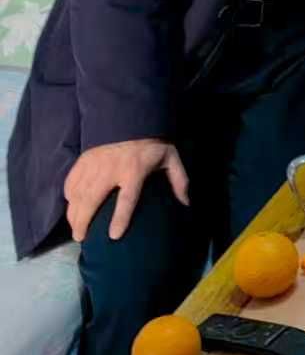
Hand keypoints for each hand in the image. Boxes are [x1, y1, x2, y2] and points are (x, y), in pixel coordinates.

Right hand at [64, 139, 189, 241]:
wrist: (131, 116)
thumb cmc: (152, 142)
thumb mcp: (170, 158)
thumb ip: (179, 180)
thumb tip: (186, 203)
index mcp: (134, 171)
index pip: (127, 199)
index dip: (120, 219)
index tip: (113, 236)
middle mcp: (111, 170)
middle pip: (92, 200)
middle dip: (84, 221)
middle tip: (81, 238)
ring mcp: (94, 164)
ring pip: (78, 193)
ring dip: (73, 213)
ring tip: (74, 229)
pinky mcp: (84, 159)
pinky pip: (71, 180)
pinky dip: (69, 195)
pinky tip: (70, 206)